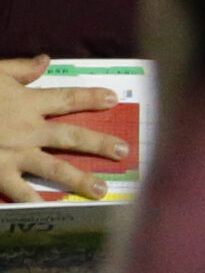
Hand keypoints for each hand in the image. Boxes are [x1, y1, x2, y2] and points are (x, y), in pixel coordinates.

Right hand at [0, 57, 125, 202]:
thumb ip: (19, 69)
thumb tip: (46, 60)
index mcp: (26, 102)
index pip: (68, 98)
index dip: (92, 97)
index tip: (114, 98)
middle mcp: (26, 129)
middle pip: (72, 137)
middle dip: (100, 144)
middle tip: (124, 151)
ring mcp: (11, 154)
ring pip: (53, 168)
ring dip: (79, 180)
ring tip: (101, 191)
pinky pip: (17, 191)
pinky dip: (32, 202)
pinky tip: (49, 211)